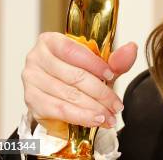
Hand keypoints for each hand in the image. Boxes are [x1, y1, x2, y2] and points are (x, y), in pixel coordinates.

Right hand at [21, 32, 136, 133]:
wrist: (60, 91)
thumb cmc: (78, 72)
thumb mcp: (98, 64)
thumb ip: (115, 59)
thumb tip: (131, 48)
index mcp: (51, 41)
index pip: (74, 51)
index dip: (95, 64)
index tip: (112, 75)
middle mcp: (36, 58)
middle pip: (73, 76)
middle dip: (100, 93)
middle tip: (117, 104)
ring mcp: (31, 80)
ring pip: (68, 95)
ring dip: (93, 108)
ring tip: (110, 116)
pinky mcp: (31, 100)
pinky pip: (58, 110)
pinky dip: (80, 116)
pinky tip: (95, 120)